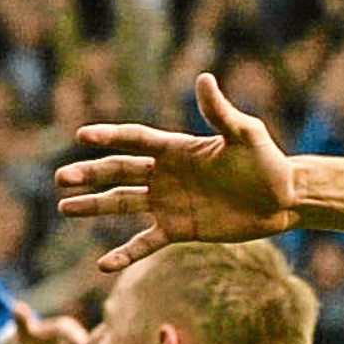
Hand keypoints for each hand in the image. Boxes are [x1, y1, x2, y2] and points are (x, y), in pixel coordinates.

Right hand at [55, 73, 296, 273]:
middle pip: (119, 171)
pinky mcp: (179, 229)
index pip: (135, 140)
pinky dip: (126, 253)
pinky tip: (103, 264)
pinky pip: (146, 243)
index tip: (83, 136)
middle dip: (90, 174)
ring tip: (65, 207)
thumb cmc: (266, 161)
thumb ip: (220, 112)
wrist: (282, 199)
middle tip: (61, 178)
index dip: (110, 137)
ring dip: (94, 205)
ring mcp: (169, 203)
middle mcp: (166, 174)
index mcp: (176, 149)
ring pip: (122, 203)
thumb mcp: (245, 134)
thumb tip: (205, 79)